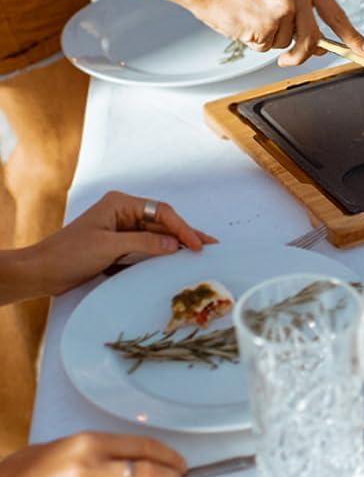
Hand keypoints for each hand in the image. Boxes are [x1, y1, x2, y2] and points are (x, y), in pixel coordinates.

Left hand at [14, 191, 214, 300]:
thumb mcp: (109, 246)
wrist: (42, 272)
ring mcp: (122, 229)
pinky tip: (177, 258)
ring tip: (200, 250)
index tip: (197, 244)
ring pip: (157, 234)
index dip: (182, 228)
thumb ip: (144, 242)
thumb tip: (174, 243)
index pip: (161, 212)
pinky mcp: (119, 245)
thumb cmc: (69, 254)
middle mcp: (123, 213)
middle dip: (185, 233)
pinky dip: (163, 252)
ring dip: (177, 243)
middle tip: (210, 244)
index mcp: (120, 204)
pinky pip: (147, 246)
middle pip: (163, 222)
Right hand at [189, 0, 363, 65]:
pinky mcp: (266, 21)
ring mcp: (283, 5)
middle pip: (313, 39)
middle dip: (300, 53)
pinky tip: (246, 23)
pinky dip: (257, 43)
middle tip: (285, 57)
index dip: (353, 37)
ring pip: (290, 44)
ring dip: (273, 42)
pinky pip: (270, 47)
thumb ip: (305, 16)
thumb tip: (324, 47)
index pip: (336, 14)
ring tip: (256, 20)